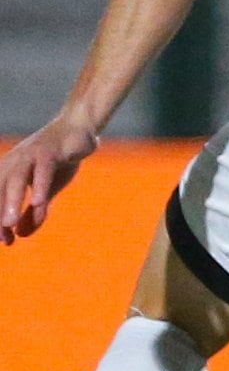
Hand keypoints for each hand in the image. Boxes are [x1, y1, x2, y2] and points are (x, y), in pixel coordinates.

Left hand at [0, 113, 100, 243]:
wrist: (78, 128)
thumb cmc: (58, 159)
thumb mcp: (45, 190)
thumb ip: (34, 210)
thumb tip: (20, 235)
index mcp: (6, 172)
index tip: (5, 242)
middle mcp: (12, 163)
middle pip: (0, 192)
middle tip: (2, 238)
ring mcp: (30, 155)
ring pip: (16, 181)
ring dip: (11, 203)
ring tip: (9, 224)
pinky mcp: (49, 151)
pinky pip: (43, 171)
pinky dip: (40, 186)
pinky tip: (40, 202)